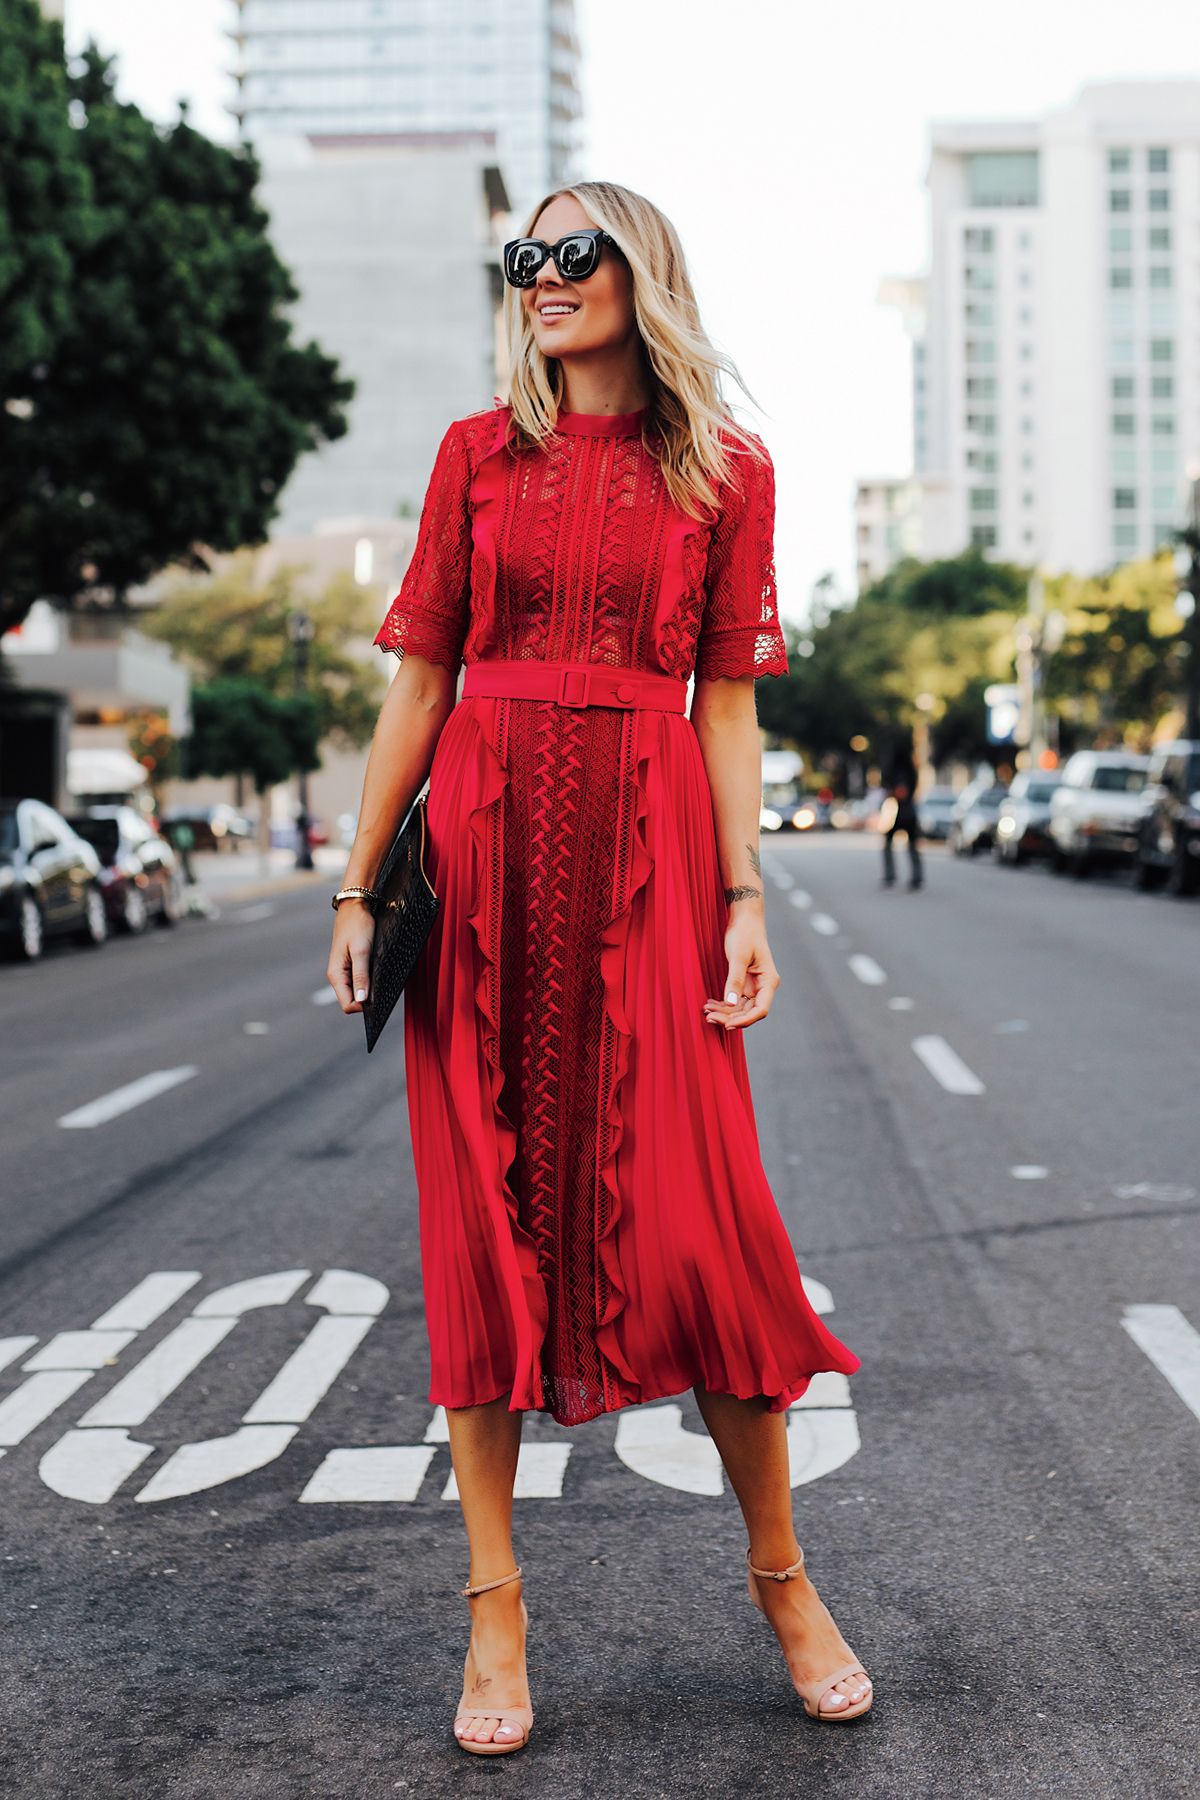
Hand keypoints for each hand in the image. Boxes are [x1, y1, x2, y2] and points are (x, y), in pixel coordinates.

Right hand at [327, 900, 375, 1012]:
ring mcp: (344, 971)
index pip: (348, 1005)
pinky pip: (360, 980)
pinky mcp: (351, 965)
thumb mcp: (362, 951)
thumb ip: (361, 976)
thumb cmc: (357, 925)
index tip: (378, 996)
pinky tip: (377, 969)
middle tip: (381, 983)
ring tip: (379, 973)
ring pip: (358, 991)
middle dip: (367, 998)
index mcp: (336, 975)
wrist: (355, 906)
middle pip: (353, 1000)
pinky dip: (370, 979)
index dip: (364, 1006)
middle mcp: (338, 976)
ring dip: (369, 988)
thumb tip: (362, 1001)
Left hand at [703, 914, 780, 1029]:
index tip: (727, 1024)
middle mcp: (763, 986)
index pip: (760, 1009)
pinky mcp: (744, 983)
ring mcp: (754, 986)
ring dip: (724, 1012)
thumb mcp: (738, 956)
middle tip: (709, 1017)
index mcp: (769, 981)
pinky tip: (709, 1003)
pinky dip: (723, 1004)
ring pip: (740, 1008)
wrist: (744, 919)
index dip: (745, 1020)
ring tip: (706, 1011)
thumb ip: (735, 980)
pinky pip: (735, 1000)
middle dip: (730, 1017)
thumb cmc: (745, 934)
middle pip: (748, 1012)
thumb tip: (731, 1003)